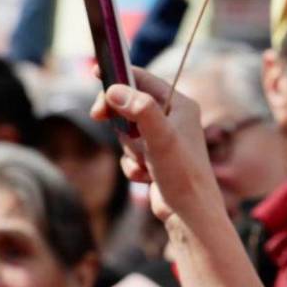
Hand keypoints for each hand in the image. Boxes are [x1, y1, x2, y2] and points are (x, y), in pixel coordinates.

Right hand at [91, 68, 221, 222]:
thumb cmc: (182, 175)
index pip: (143, 79)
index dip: (118, 75)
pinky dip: (133, 166)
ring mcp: (165, 140)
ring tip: (147, 162)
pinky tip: (147, 178)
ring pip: (127, 132)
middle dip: (118, 118)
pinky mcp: (156, 159)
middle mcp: (174, 119)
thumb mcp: (161, 138)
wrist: (190, 214)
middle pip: (130, 104)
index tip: (95, 72)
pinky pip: (130, 154)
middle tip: (98, 116)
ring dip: (129, 149)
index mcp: (181, 105)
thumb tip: (114, 90)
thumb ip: (141, 110)